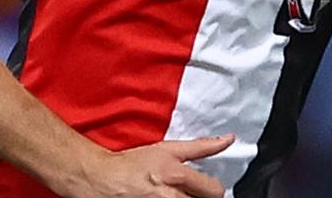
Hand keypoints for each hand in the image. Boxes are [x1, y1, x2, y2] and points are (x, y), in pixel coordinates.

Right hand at [70, 135, 234, 197]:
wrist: (102, 179)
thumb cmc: (134, 163)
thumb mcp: (168, 149)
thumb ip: (201, 147)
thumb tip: (228, 139)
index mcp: (176, 175)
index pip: (214, 191)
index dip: (213, 189)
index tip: (207, 188)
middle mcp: (170, 197)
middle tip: (191, 192)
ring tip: (176, 195)